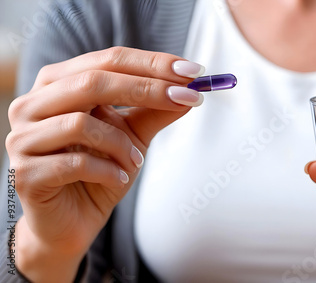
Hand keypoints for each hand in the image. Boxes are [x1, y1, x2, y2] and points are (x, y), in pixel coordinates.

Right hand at [6, 47, 204, 281]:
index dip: (151, 63)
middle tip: (185, 98)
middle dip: (146, 88)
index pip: (107, 61)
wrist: (74, 220)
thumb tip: (190, 88)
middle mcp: (32, 105)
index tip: (192, 71)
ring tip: (137, 161)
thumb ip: (155, 110)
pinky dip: (108, 170)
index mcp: (57, 84)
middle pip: (91, 82)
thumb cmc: (100, 170)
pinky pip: (74, 164)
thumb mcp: (132, 135)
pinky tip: (120, 178)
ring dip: (122, 144)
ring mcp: (22, 139)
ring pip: (80, 124)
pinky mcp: (26, 174)